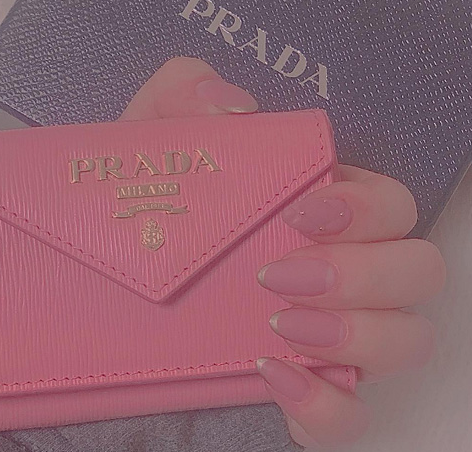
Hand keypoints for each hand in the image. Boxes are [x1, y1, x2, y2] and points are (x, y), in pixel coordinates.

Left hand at [119, 56, 445, 448]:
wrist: (94, 288)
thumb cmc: (137, 204)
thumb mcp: (147, 141)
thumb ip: (183, 93)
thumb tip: (235, 106)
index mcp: (319, 206)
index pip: (389, 201)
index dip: (366, 206)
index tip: (301, 212)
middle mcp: (339, 267)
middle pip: (416, 269)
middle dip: (366, 272)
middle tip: (282, 273)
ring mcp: (329, 334)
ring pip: (407, 340)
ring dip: (358, 335)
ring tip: (279, 322)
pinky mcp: (303, 393)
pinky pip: (352, 416)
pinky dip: (327, 406)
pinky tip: (272, 374)